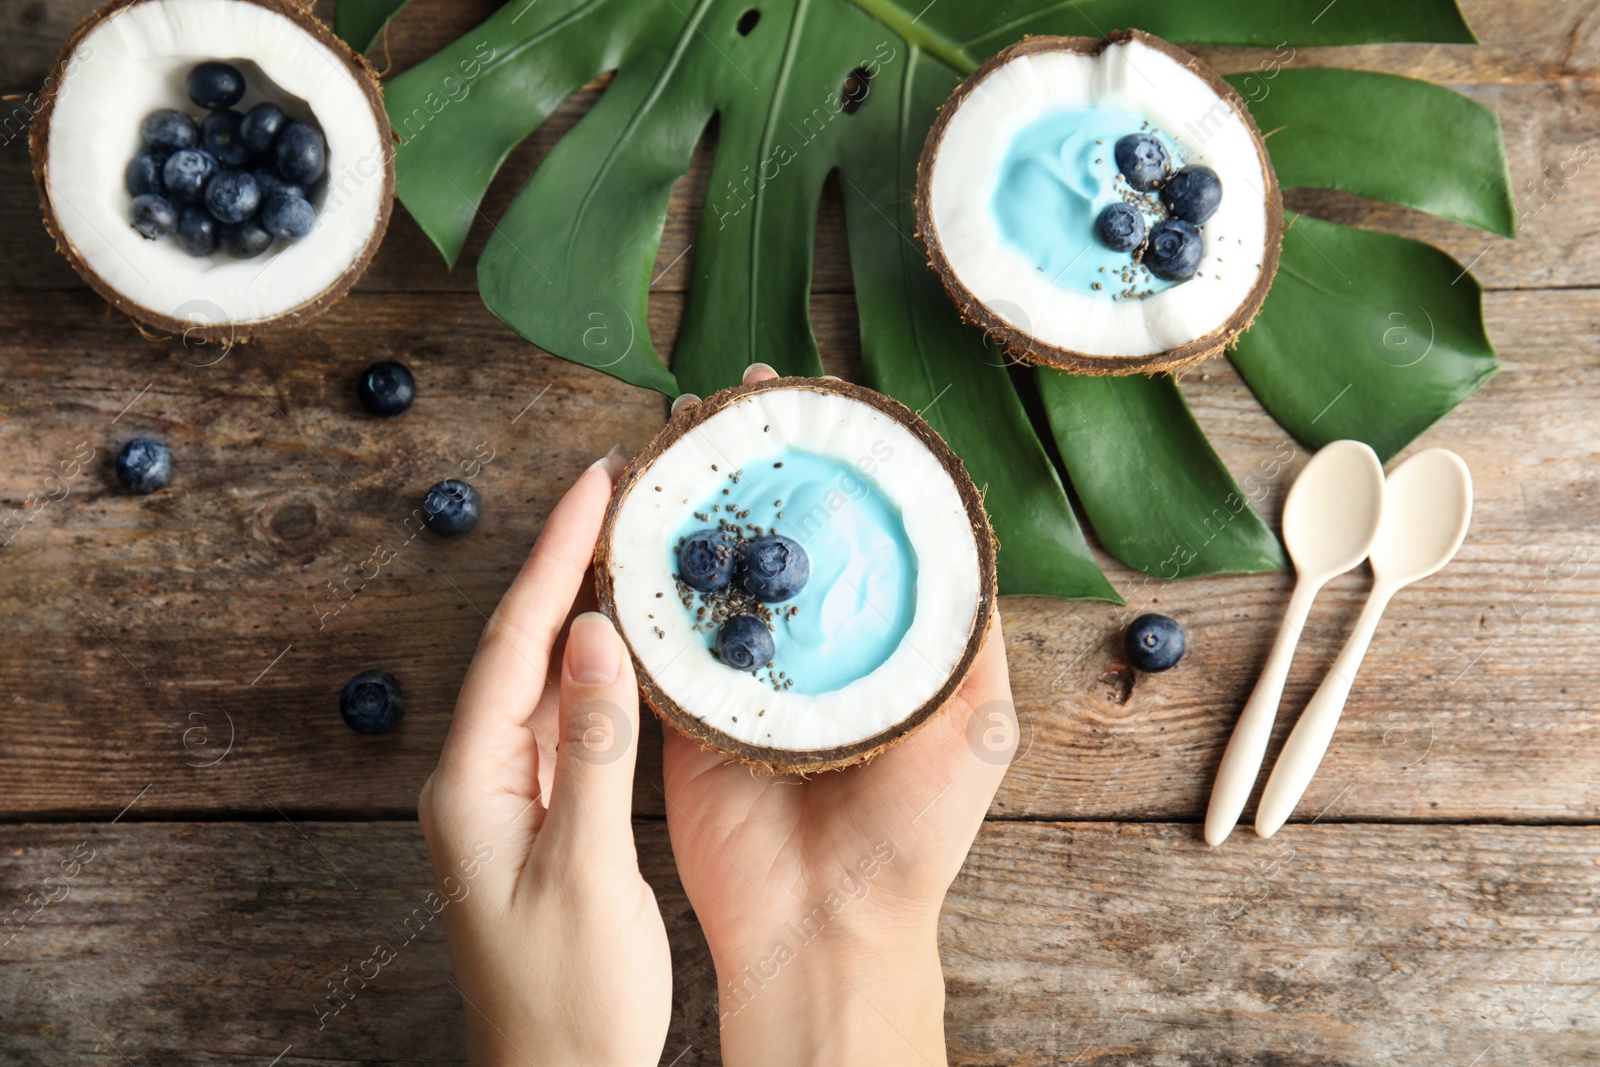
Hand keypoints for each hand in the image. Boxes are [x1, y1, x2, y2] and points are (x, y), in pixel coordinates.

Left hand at [418, 449, 671, 1066]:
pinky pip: (564, 719)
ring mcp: (505, 797)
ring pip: (543, 677)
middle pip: (521, 645)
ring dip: (584, 608)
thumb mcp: (586, 871)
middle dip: (567, 562)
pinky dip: (597, 670)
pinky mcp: (538, 816)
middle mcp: (477, 778)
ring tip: (633, 541)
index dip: (555, 556)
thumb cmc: (569, 1000)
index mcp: (472, 785)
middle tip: (621, 489)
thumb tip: (592, 634)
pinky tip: (632, 642)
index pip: (513, 642)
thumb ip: (590, 748)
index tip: (595, 484)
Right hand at [663, 365, 1017, 1065]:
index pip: (847, 531)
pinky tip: (626, 516)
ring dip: (687, 500)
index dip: (829, 462)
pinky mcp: (677, 708)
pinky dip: (635, 576)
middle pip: (769, 535)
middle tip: (730, 400)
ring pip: (705, 569)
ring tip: (675, 436)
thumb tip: (963, 536)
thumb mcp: (976, 723)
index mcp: (868, 643)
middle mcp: (800, 648)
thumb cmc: (914, 833)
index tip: (808, 400)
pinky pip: (651, 633)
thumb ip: (965, 635)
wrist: (825, 927)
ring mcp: (735, 675)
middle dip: (748, 462)